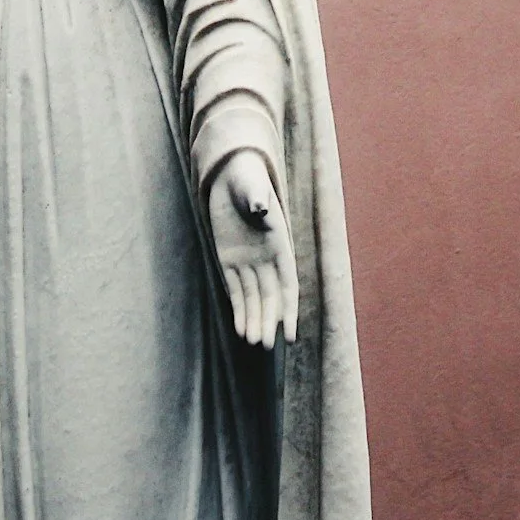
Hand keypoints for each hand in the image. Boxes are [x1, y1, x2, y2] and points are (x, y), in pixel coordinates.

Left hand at [208, 153, 296, 347]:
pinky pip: (236, 289)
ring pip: (254, 297)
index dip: (290, 308)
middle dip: (268, 320)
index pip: (287, 284)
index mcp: (279, 244)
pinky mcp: (229, 260)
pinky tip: (240, 328)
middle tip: (264, 344)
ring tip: (252, 342)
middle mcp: (266, 257)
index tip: (290, 333)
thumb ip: (257, 198)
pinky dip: (239, 308)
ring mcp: (248, 261)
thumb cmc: (246, 179)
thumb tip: (260, 207)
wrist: (230, 175)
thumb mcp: (252, 187)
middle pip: (270, 296)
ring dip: (254, 319)